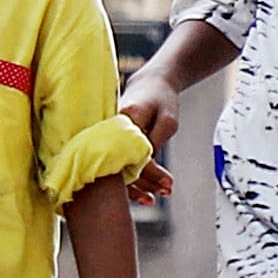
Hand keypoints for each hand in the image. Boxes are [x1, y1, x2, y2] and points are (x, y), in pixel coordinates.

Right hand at [115, 74, 178, 203]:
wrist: (151, 84)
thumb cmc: (161, 100)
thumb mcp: (168, 120)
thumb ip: (157, 140)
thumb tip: (146, 166)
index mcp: (124, 119)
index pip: (133, 154)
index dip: (151, 173)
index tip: (168, 183)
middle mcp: (110, 129)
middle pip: (122, 165)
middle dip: (144, 184)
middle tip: (166, 191)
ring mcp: (108, 137)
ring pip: (118, 168)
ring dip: (139, 186)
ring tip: (161, 193)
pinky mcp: (111, 143)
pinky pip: (118, 164)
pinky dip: (133, 179)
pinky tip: (147, 191)